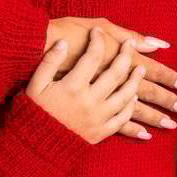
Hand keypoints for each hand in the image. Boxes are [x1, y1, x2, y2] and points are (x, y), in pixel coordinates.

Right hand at [23, 28, 143, 144]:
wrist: (36, 144)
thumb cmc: (36, 110)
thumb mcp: (36, 84)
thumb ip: (49, 61)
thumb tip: (63, 42)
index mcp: (73, 87)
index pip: (92, 56)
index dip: (97, 40)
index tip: (97, 32)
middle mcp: (89, 102)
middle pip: (116, 74)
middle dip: (125, 55)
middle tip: (130, 44)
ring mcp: (98, 118)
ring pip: (125, 96)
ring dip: (135, 80)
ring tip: (141, 69)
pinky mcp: (101, 132)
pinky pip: (123, 118)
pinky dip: (131, 106)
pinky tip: (133, 96)